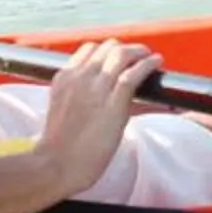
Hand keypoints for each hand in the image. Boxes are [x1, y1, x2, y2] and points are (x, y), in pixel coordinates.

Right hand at [33, 39, 158, 197]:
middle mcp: (80, 76)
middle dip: (125, 49)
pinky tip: (156, 63)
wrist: (56, 164)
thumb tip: (99, 95)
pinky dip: (148, 64)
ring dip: (139, 52)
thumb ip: (77, 95)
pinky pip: (134, 74)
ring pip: (121, 54)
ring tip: (148, 57)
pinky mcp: (114, 103)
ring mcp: (97, 88)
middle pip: (107, 48)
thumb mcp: (62, 108)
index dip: (107, 51)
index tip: (117, 57)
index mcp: (65, 77)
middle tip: (137, 56)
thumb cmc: (59, 146)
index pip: (89, 50)